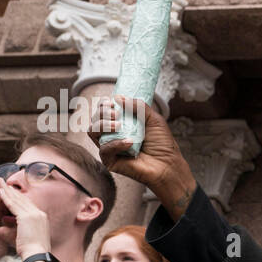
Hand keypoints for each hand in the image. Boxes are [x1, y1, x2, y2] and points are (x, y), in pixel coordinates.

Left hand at [0, 178, 51, 257]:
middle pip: (23, 199)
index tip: (11, 193)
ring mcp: (34, 214)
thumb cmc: (33, 253)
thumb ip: (21, 232)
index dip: (18, 198)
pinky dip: (5, 197)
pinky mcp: (26, 217)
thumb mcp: (29, 240)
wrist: (37, 257)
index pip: (28, 205)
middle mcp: (39, 214)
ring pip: (17, 199)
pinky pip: (13, 204)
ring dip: (7, 190)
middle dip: (13, 191)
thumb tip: (6, 230)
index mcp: (42, 219)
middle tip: (4, 182)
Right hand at [91, 96, 196, 216]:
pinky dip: (115, 144)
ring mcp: (110, 148)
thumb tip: (118, 97)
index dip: (103, 105)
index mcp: (120, 124)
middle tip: (116, 113)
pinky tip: (129, 142)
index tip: (111, 101)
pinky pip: (104, 149)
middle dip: (102, 113)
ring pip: (93, 132)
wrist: (168, 164)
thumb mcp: (154, 119)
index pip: (103, 112)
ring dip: (103, 125)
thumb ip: (139, 106)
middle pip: (94, 119)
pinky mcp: (110, 161)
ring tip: (119, 125)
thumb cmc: (162, 143)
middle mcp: (112, 135)